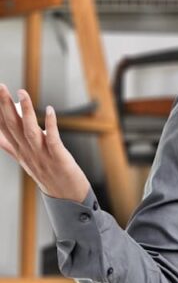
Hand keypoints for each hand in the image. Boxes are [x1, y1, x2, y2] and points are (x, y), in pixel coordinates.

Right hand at [0, 85, 90, 202]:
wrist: (67, 195)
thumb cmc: (47, 175)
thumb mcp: (24, 160)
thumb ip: (10, 147)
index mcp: (19, 150)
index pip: (2, 128)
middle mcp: (27, 152)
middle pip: (12, 126)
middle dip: (4, 105)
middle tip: (0, 86)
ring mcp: (42, 155)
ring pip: (30, 131)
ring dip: (26, 111)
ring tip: (22, 93)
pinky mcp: (58, 157)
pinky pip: (53, 139)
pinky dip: (51, 125)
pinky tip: (50, 111)